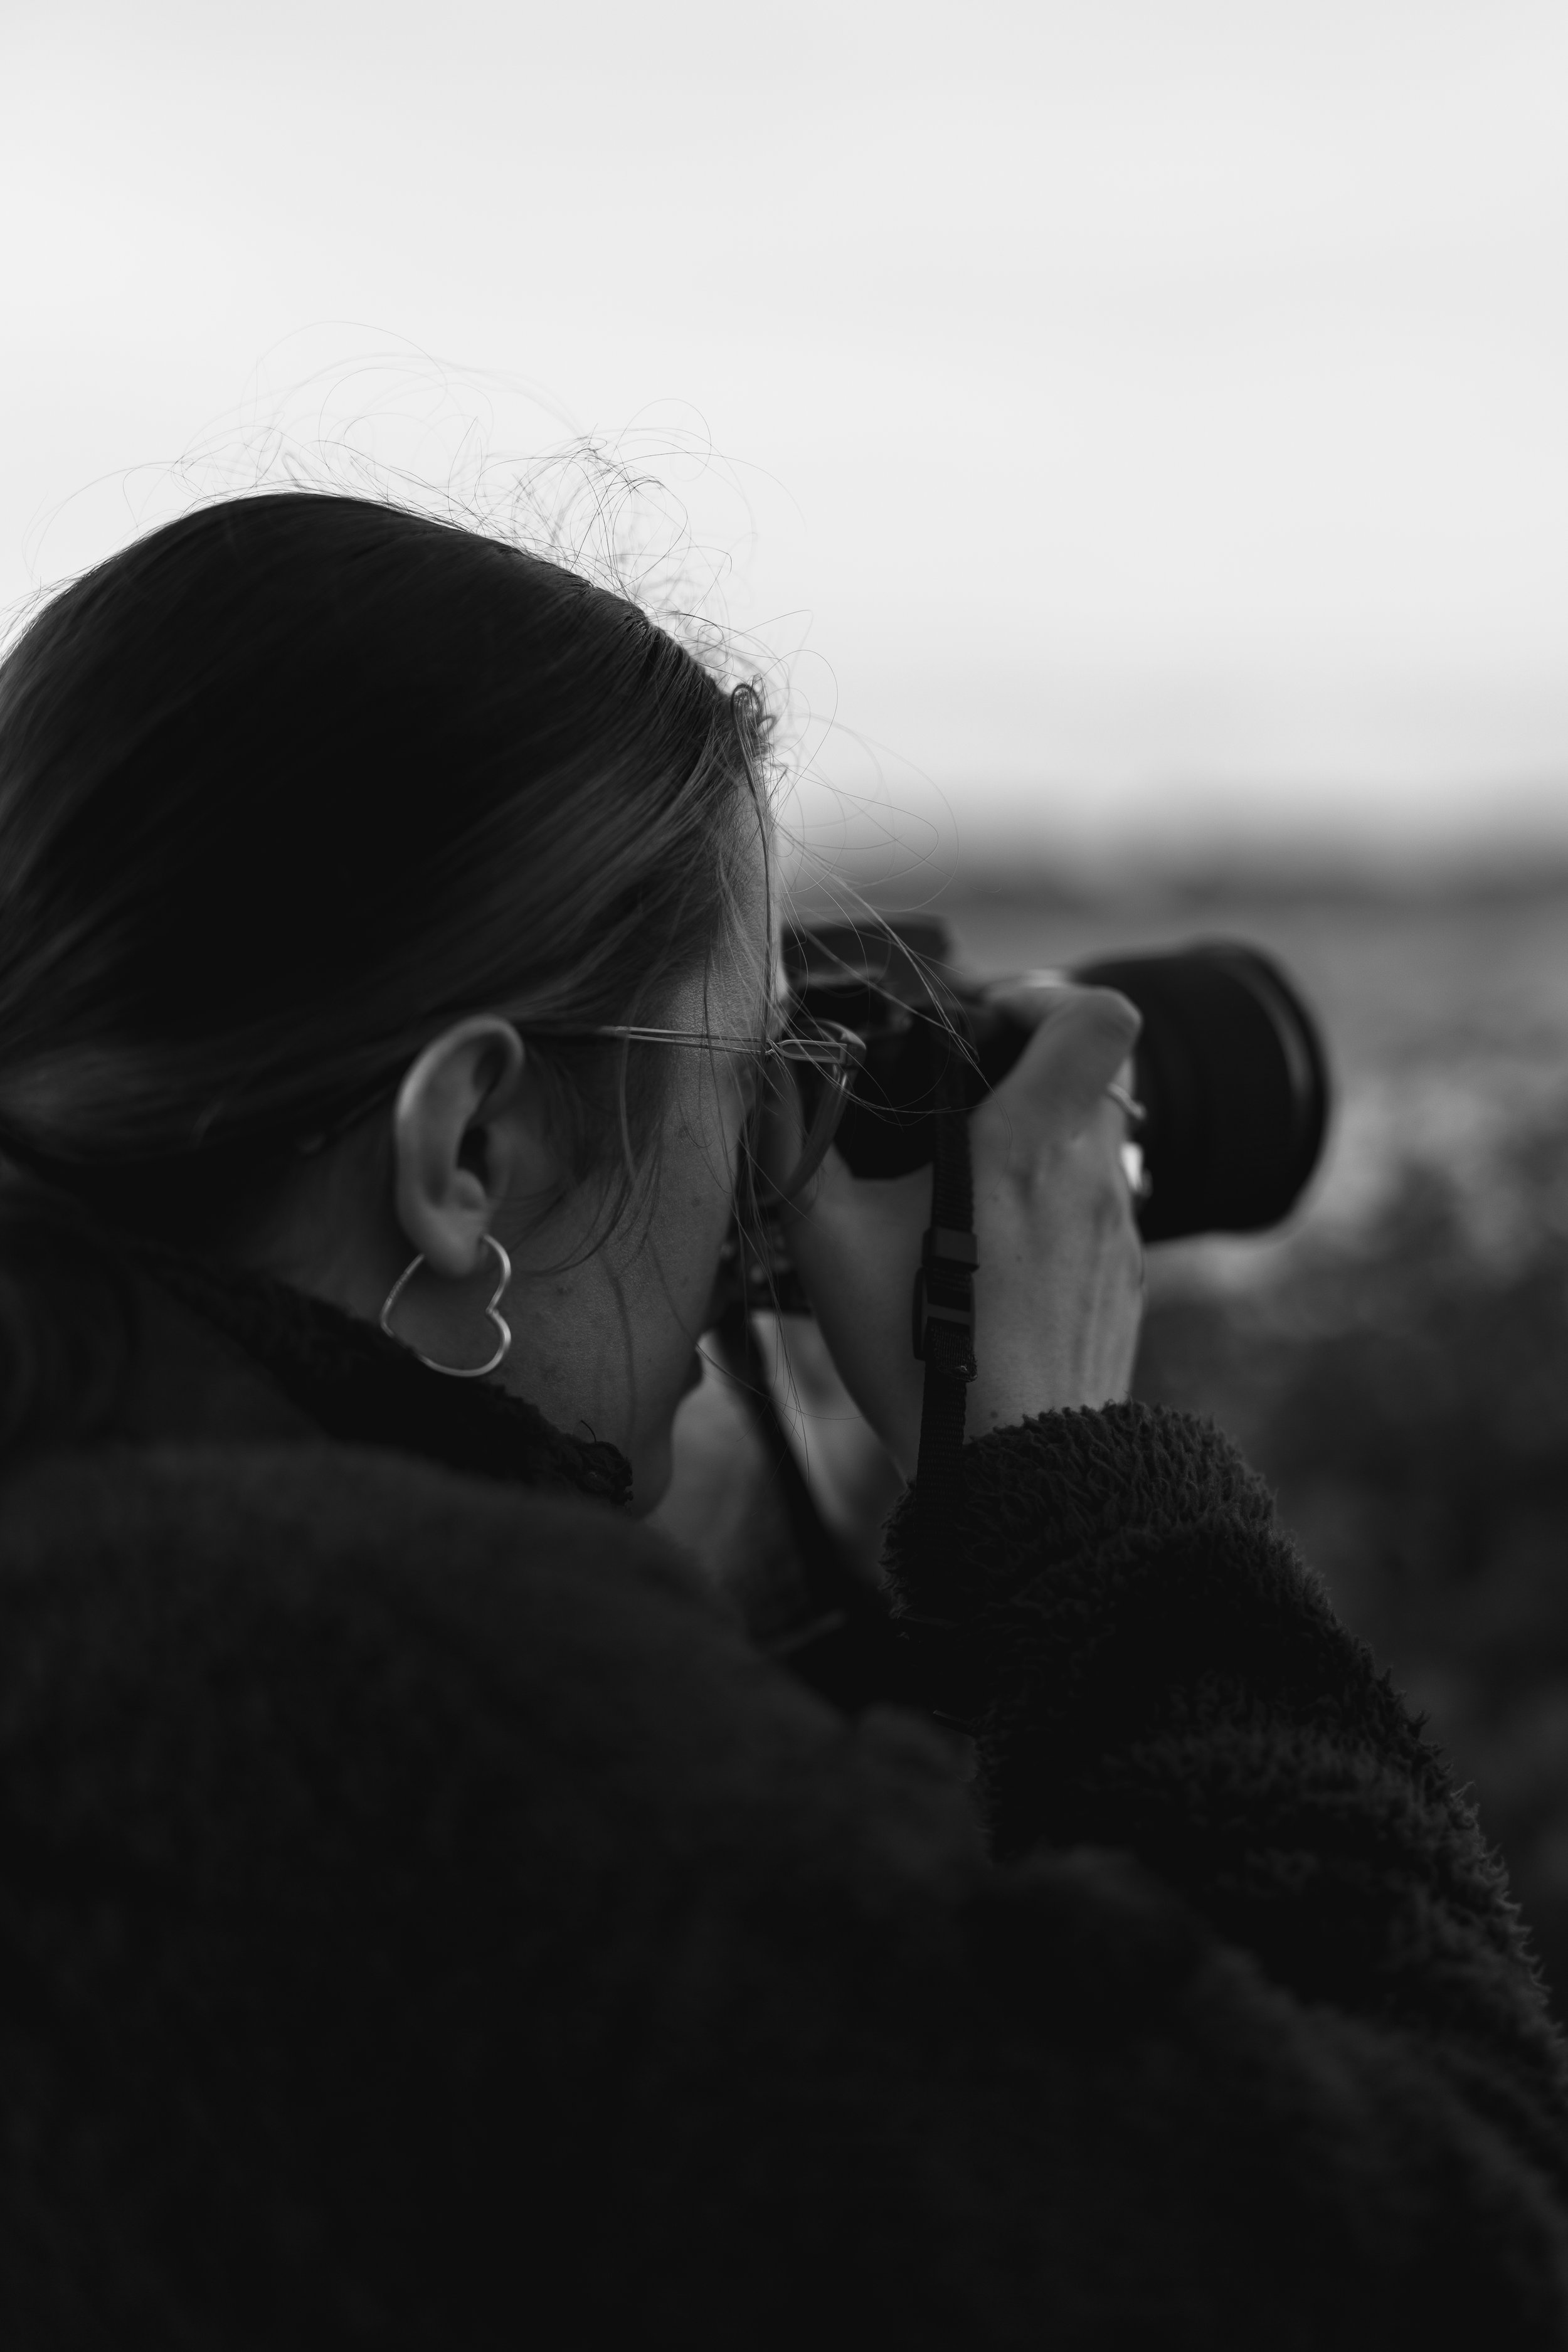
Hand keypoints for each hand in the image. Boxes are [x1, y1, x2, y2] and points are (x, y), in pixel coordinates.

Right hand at [782, 982, 1145, 1479]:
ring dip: (1039, 1142)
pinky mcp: (1125, 1279)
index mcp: (1028, 1145)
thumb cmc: (918, 1355)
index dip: (1048, 996)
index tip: (989, 1022)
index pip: (1097, 1016)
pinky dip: (1052, 1207)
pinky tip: (995, 1257)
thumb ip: (793, 1143)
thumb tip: (764, 1069)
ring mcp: (1118, 1229)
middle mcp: (1089, 1175)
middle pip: (1095, 1070)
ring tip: (966, 1191)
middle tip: (966, 1098)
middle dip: (1032, 1066)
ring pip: (1096, 1141)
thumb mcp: (829, 1243)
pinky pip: (1097, 1208)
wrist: (1012, 1471)